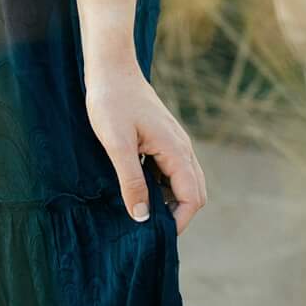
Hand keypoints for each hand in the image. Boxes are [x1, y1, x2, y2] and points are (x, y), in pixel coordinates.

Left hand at [83, 68, 206, 233]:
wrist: (111, 69)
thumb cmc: (111, 102)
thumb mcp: (117, 144)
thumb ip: (131, 180)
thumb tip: (142, 217)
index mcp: (176, 151)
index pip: (192, 198)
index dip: (179, 222)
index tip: (154, 236)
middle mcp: (182, 148)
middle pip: (195, 193)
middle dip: (177, 215)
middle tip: (148, 230)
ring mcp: (175, 144)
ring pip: (185, 183)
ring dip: (169, 202)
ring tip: (141, 213)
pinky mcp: (164, 140)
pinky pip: (172, 172)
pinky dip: (162, 187)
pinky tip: (138, 190)